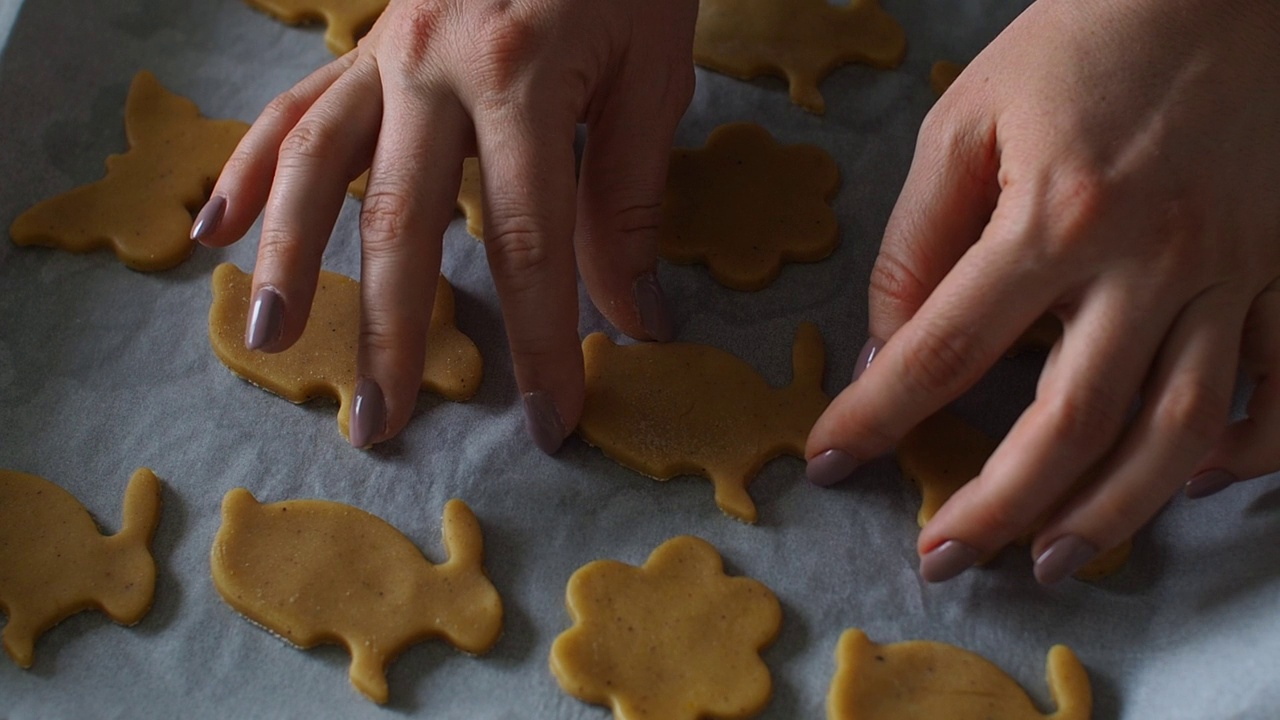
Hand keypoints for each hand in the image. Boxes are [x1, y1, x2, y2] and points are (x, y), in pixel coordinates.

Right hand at [193, 0, 696, 449]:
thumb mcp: (651, 77)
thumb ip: (629, 202)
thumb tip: (634, 320)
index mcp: (520, 78)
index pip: (529, 245)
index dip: (541, 343)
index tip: (549, 421)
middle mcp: (433, 67)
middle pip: (403, 224)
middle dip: (394, 334)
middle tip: (381, 427)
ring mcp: (386, 52)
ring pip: (318, 166)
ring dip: (290, 260)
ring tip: (270, 341)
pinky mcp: (365, 45)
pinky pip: (296, 109)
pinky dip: (254, 170)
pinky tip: (220, 229)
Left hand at [806, 0, 1279, 583]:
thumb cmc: (1077, 46)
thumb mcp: (964, 123)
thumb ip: (916, 240)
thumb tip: (883, 346)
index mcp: (1054, 216)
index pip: (942, 349)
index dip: (876, 418)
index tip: (829, 463)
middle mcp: (1149, 260)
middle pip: (1066, 422)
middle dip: (996, 506)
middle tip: (941, 559)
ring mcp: (1231, 275)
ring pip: (1175, 431)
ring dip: (1111, 514)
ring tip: (1052, 563)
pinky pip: (1277, 388)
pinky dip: (1242, 451)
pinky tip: (1190, 486)